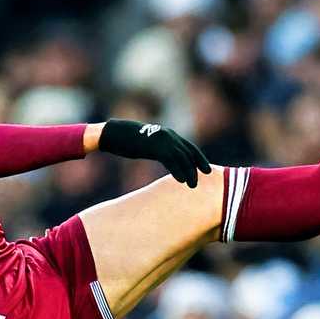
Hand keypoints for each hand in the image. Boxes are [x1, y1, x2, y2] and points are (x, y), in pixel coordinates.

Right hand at [97, 120, 211, 186]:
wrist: (113, 134)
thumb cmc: (128, 140)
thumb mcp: (148, 144)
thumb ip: (159, 149)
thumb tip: (165, 157)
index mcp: (168, 134)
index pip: (189, 147)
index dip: (199, 158)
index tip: (206, 169)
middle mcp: (168, 136)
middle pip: (189, 153)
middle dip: (197, 166)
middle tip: (202, 179)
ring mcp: (162, 140)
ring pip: (182, 158)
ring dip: (189, 172)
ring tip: (192, 185)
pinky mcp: (154, 147)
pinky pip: (171, 160)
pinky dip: (178, 171)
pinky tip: (181, 180)